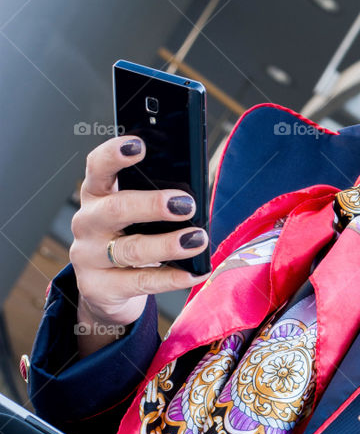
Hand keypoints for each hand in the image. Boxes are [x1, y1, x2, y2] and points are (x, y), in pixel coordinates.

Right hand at [70, 135, 209, 355]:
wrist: (106, 289)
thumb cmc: (129, 238)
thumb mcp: (136, 214)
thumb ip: (154, 199)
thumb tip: (193, 196)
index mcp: (96, 194)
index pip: (98, 167)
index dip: (115, 154)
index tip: (139, 145)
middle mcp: (87, 222)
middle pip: (115, 209)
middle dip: (152, 204)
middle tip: (186, 204)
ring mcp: (89, 256)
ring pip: (130, 249)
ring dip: (168, 244)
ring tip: (197, 240)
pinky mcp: (100, 287)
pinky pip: (141, 282)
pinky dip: (172, 278)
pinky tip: (195, 272)